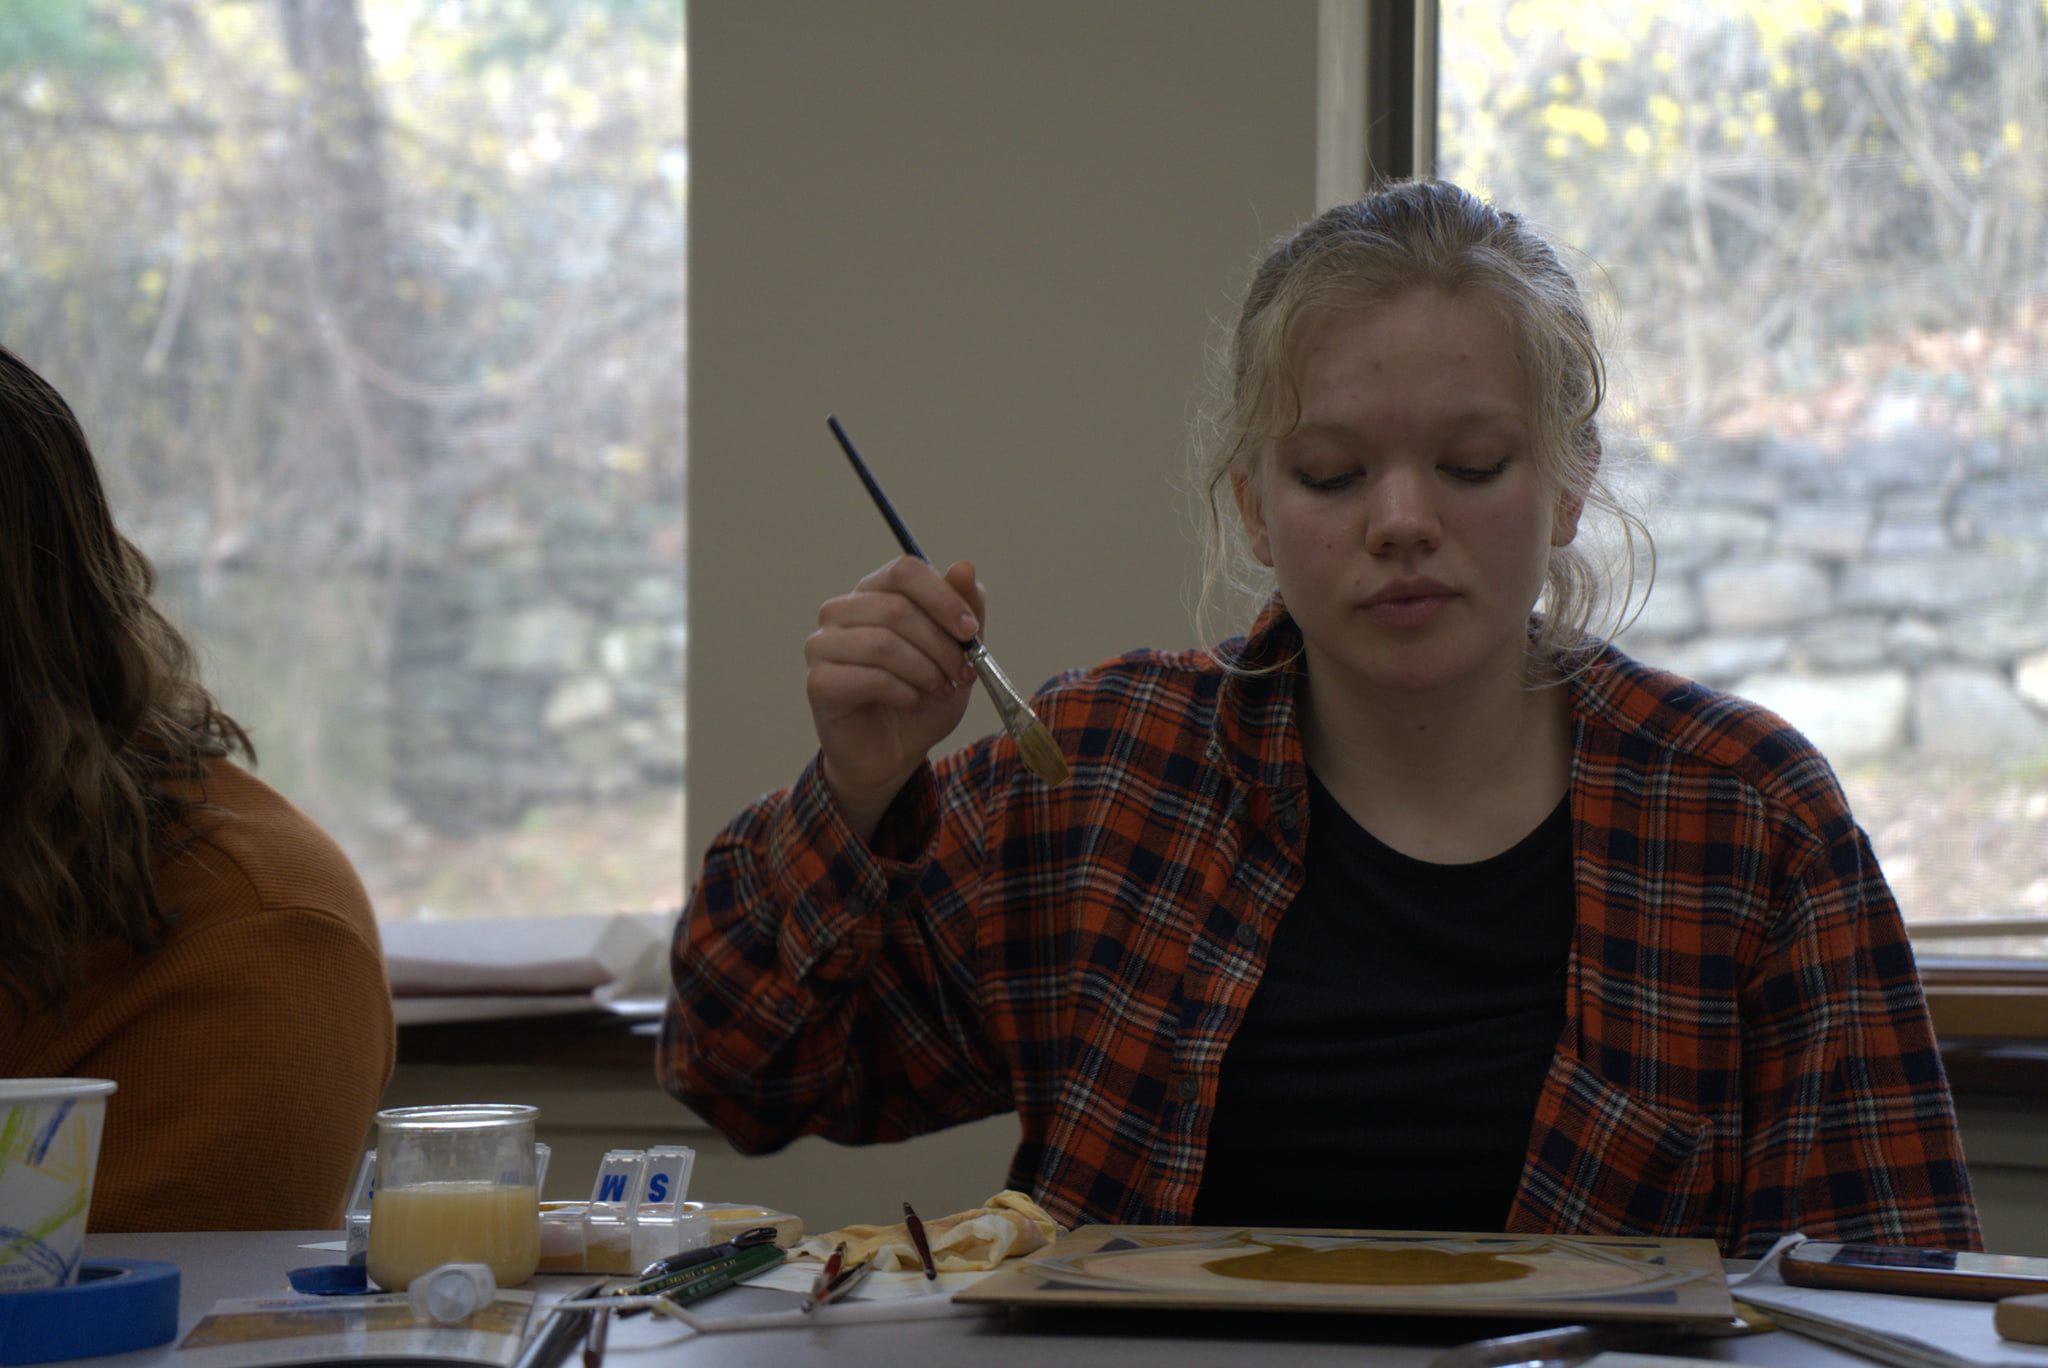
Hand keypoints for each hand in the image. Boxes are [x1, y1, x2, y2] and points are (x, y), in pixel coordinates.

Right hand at [804, 556, 985, 840]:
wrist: (894, 753)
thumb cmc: (923, 696)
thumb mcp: (958, 654)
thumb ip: (965, 610)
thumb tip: (964, 566)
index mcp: (874, 592)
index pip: (904, 570)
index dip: (942, 597)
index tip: (970, 630)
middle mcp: (841, 611)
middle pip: (897, 608)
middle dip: (941, 645)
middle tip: (963, 673)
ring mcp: (823, 645)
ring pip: (883, 643)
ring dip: (925, 670)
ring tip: (940, 689)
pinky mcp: (819, 682)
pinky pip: (868, 677)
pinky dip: (902, 691)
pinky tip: (912, 701)